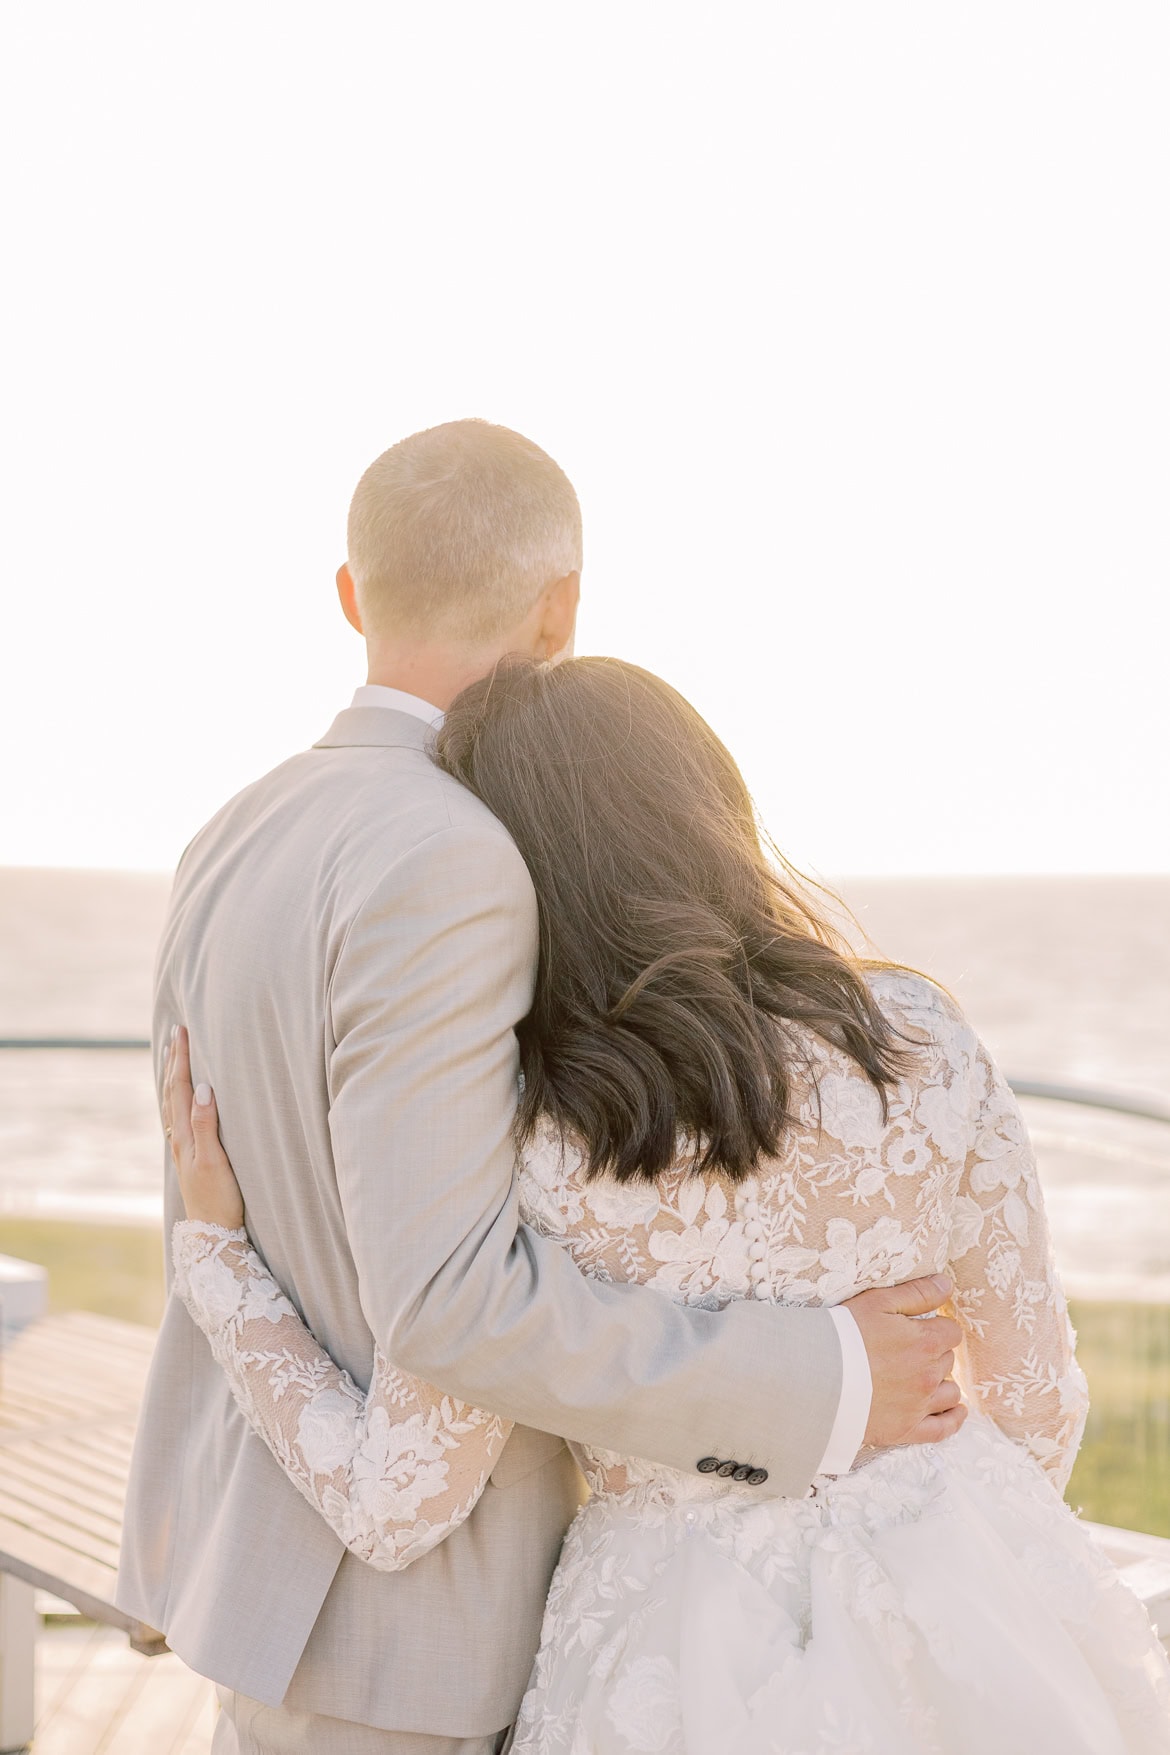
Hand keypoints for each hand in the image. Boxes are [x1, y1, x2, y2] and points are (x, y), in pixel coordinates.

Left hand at [162, 1025, 244, 1228]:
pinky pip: (179, 1116)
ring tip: (173, 1056)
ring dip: (172, 1076)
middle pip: (172, 1091)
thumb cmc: (218, 1198)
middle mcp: (179, 1137)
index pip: (182, 1087)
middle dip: (174, 1060)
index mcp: (185, 1134)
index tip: (183, 1031)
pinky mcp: (190, 1156)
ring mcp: (183, 1148)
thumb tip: (202, 1087)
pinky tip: (182, 1098)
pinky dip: (178, 1097)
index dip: (182, 1059)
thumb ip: (206, 1124)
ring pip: (173, 1103)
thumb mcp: (214, 1160)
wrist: (213, 1234)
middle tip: (177, 1032)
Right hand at [843, 1274, 967, 1449]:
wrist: (815, 1378)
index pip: (951, 1332)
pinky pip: (943, 1429)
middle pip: (948, 1360)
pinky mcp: (906, 1429)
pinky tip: (954, 1411)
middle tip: (908, 1349)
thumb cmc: (843, 1335)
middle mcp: (929, 1375)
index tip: (921, 1328)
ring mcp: (919, 1405)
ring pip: (950, 1392)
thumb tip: (947, 1284)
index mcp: (925, 1343)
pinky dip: (952, 1419)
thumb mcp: (878, 1303)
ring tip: (922, 1377)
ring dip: (941, 1382)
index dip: (937, 1327)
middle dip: (934, 1353)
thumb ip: (917, 1293)